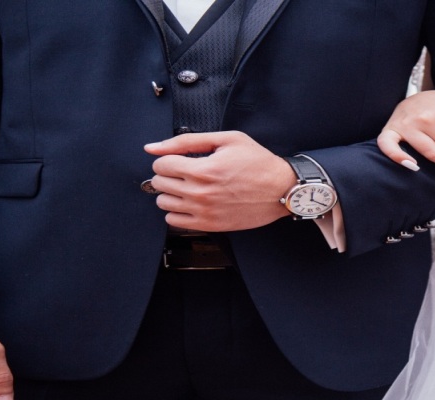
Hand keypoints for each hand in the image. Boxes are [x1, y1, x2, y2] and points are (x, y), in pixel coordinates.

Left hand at [145, 131, 295, 230]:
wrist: (281, 189)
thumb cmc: (259, 163)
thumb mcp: (226, 140)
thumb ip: (187, 141)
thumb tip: (153, 148)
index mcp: (203, 169)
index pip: (161, 165)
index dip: (168, 159)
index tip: (179, 160)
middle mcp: (200, 193)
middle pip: (159, 183)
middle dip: (169, 174)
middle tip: (185, 172)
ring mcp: (204, 211)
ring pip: (163, 203)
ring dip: (172, 193)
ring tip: (189, 187)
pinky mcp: (209, 225)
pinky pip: (173, 221)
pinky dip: (177, 211)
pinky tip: (192, 202)